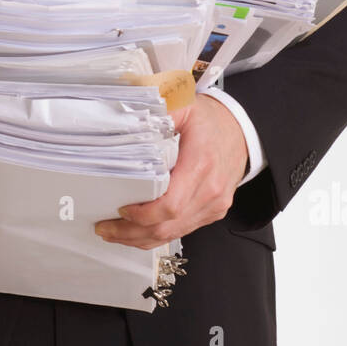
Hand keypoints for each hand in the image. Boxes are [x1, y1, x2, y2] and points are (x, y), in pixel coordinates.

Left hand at [94, 94, 247, 249]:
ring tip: (114, 233)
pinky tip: (138, 232)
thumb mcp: (185, 107)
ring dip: (141, 238)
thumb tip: (128, 118)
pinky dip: (158, 235)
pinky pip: (182, 231)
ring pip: (173, 234)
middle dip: (132, 232)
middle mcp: (209, 191)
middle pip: (167, 226)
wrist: (242, 130)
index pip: (170, 205)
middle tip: (105, 228)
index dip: (142, 214)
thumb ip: (159, 114)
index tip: (121, 209)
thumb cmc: (212, 121)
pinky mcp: (213, 212)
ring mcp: (213, 205)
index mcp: (200, 165)